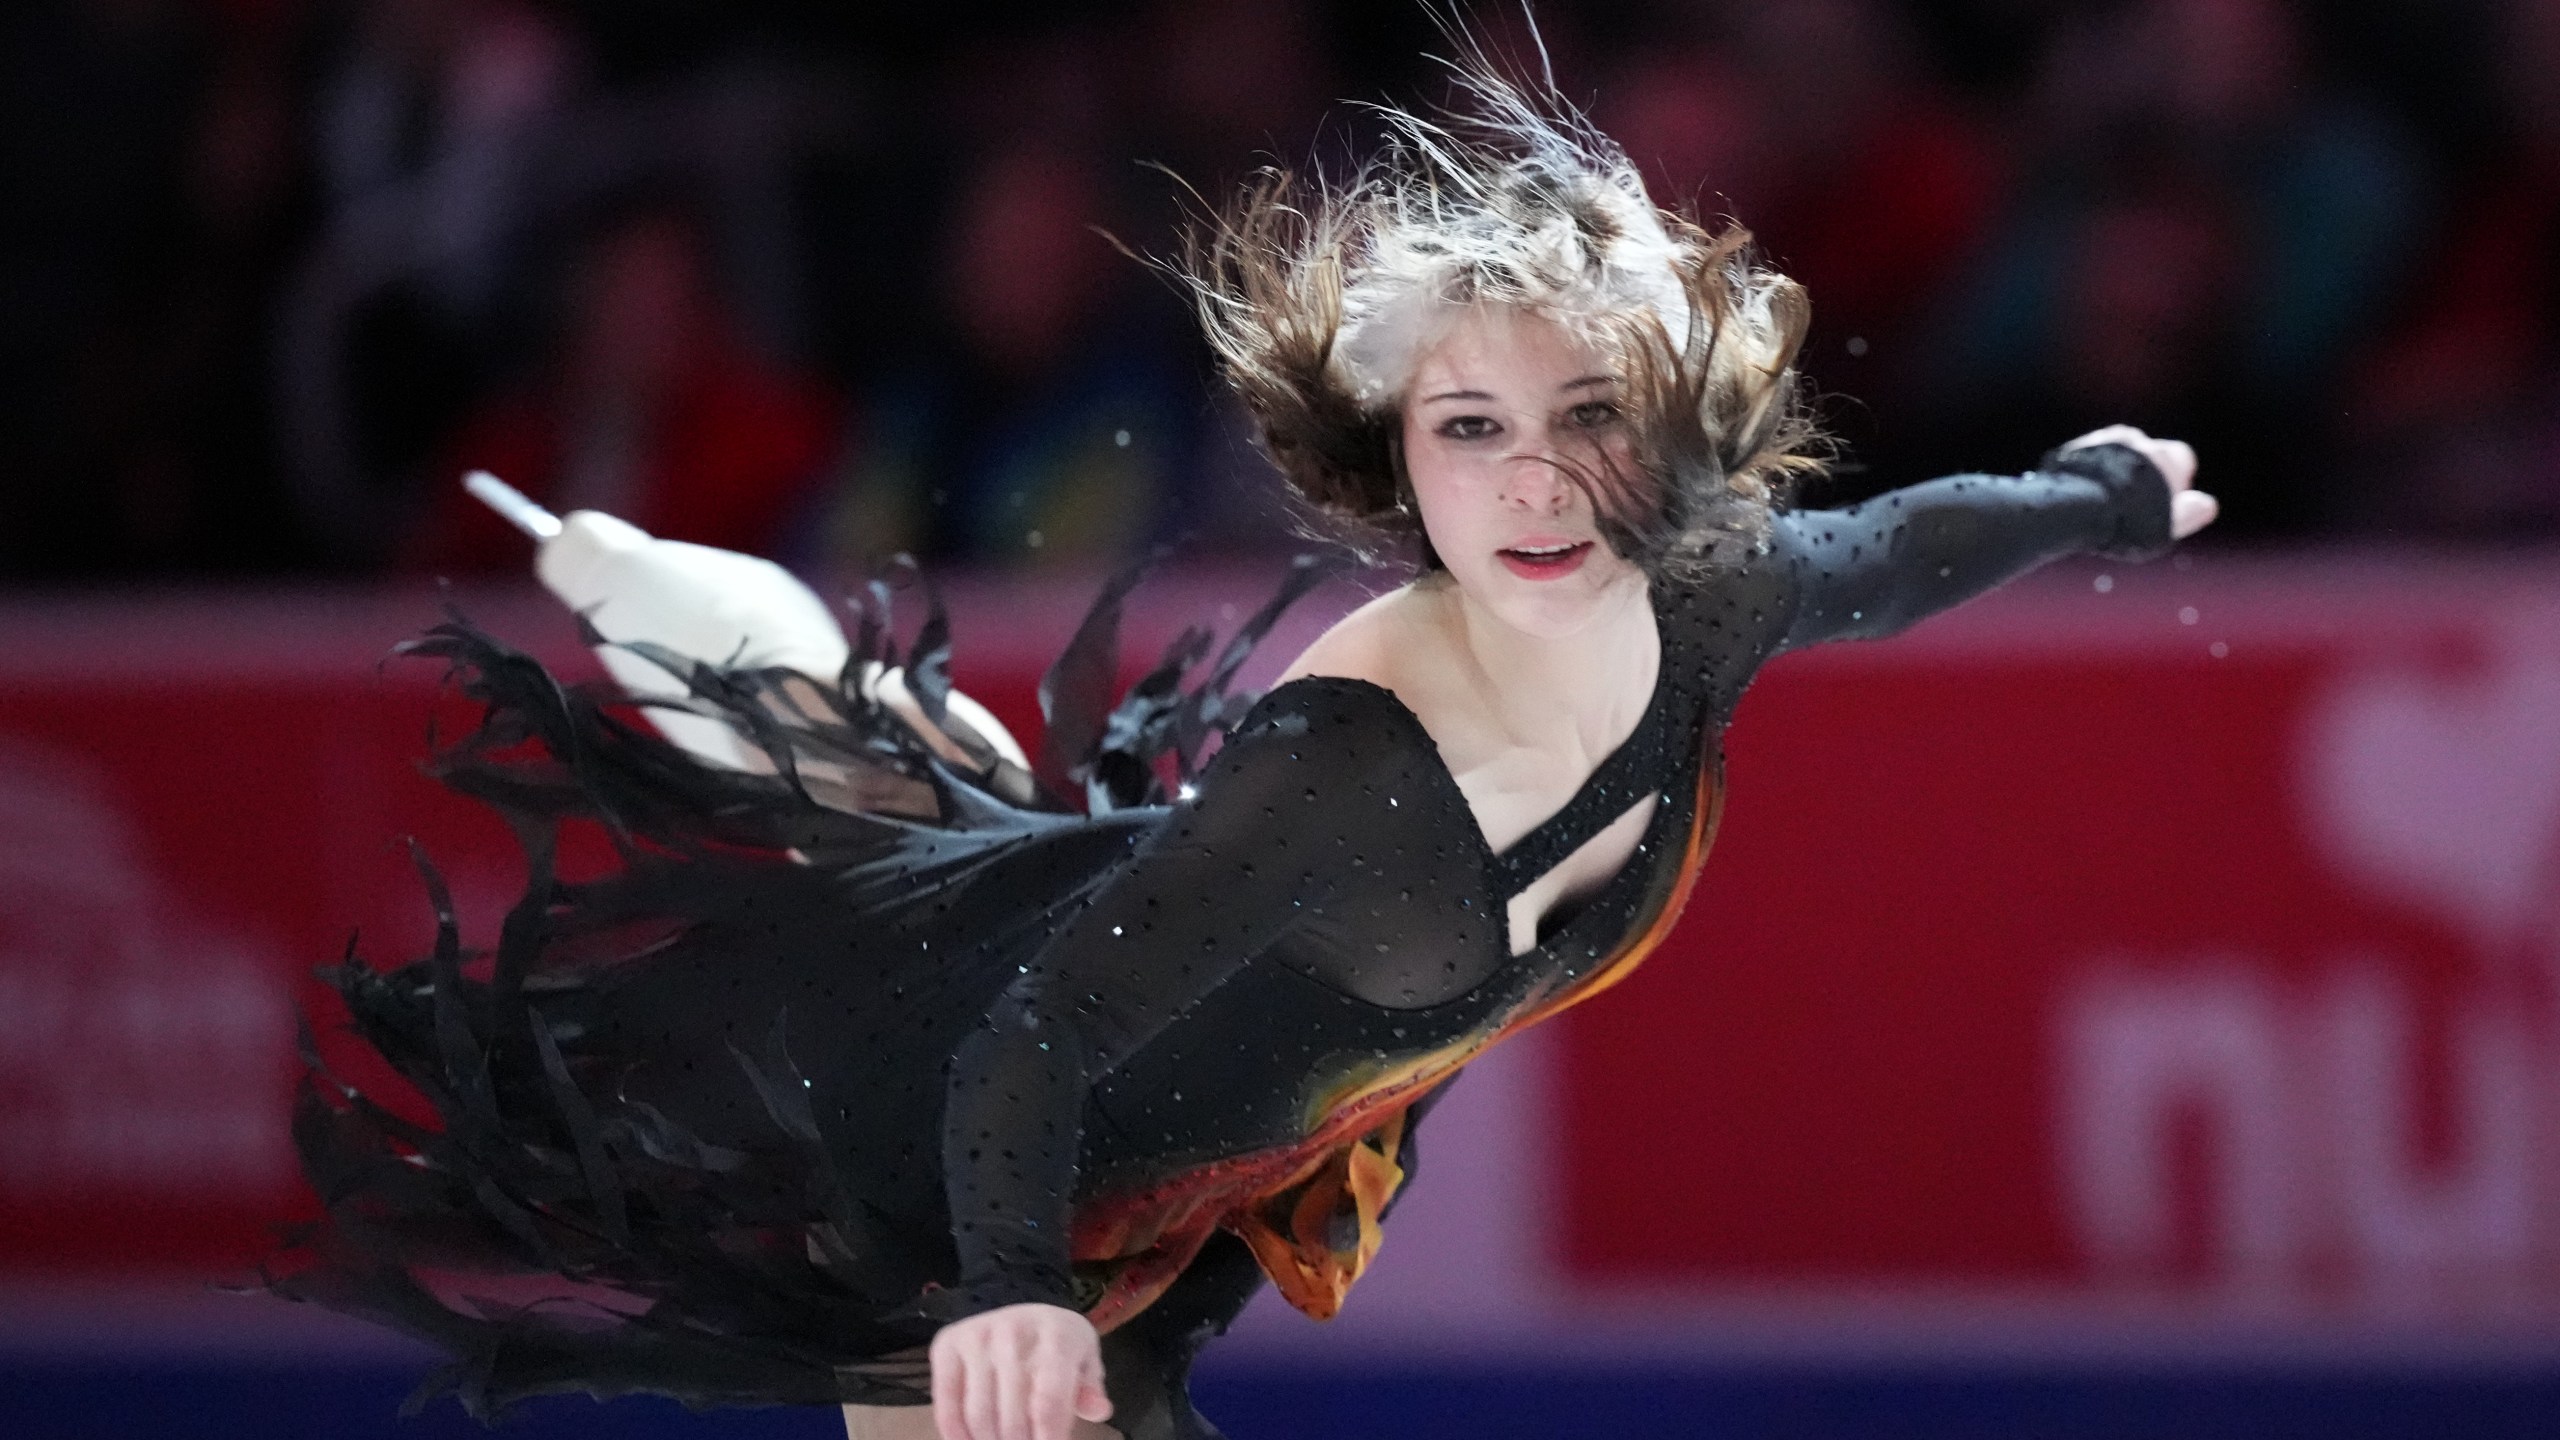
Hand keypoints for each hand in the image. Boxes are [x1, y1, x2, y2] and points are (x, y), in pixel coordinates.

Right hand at [929, 1302, 1111, 1439]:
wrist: (1020, 1310)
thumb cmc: (1057, 1345)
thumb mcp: (1084, 1360)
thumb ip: (1090, 1389)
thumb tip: (1099, 1410)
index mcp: (1057, 1335)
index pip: (1049, 1401)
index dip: (1048, 1438)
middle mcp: (1014, 1332)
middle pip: (1013, 1417)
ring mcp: (977, 1336)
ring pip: (979, 1415)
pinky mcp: (947, 1345)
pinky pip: (945, 1403)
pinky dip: (955, 1433)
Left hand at [2061, 424, 2217, 539]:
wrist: (2078, 506)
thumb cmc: (2130, 519)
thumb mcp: (2169, 524)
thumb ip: (2190, 512)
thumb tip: (2208, 505)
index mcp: (2165, 456)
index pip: (2181, 457)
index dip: (2176, 477)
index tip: (2167, 497)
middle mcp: (2137, 441)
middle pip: (2148, 453)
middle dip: (2144, 471)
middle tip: (2133, 501)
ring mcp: (2103, 441)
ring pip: (2116, 452)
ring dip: (2115, 469)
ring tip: (2106, 500)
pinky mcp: (2074, 450)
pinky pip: (2089, 458)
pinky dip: (2091, 471)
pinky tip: (2084, 495)